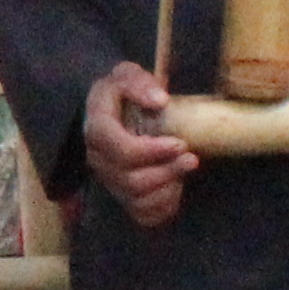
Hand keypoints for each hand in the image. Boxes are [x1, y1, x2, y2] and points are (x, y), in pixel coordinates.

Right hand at [81, 62, 197, 231]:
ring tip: (185, 169)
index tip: (179, 142)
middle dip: (167, 171)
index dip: (152, 152)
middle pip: (131, 180)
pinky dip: (164, 206)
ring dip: (169, 187)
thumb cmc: (123, 93)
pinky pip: (143, 214)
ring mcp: (109, 180)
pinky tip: (176, 186)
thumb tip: (160, 101)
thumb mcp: (127, 74)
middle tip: (192, 157)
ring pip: (138, 199)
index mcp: (97, 129)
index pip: (121, 150)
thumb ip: (140, 83)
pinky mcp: (122, 196)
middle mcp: (98, 159)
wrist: (114, 111)